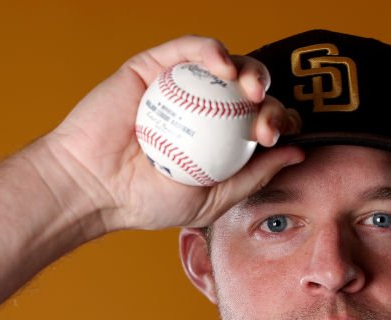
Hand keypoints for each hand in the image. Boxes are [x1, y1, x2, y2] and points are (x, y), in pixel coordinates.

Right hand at [40, 35, 303, 234]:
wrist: (93, 187)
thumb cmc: (143, 200)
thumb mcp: (210, 199)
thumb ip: (253, 177)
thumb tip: (298, 153)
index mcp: (218, 139)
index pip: (260, 121)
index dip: (278, 123)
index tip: (276, 139)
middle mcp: (203, 109)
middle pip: (251, 91)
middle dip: (269, 103)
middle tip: (264, 125)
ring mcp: (180, 86)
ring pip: (227, 65)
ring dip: (250, 72)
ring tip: (252, 91)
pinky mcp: (154, 66)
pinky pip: (190, 48)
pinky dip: (212, 51)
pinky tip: (224, 66)